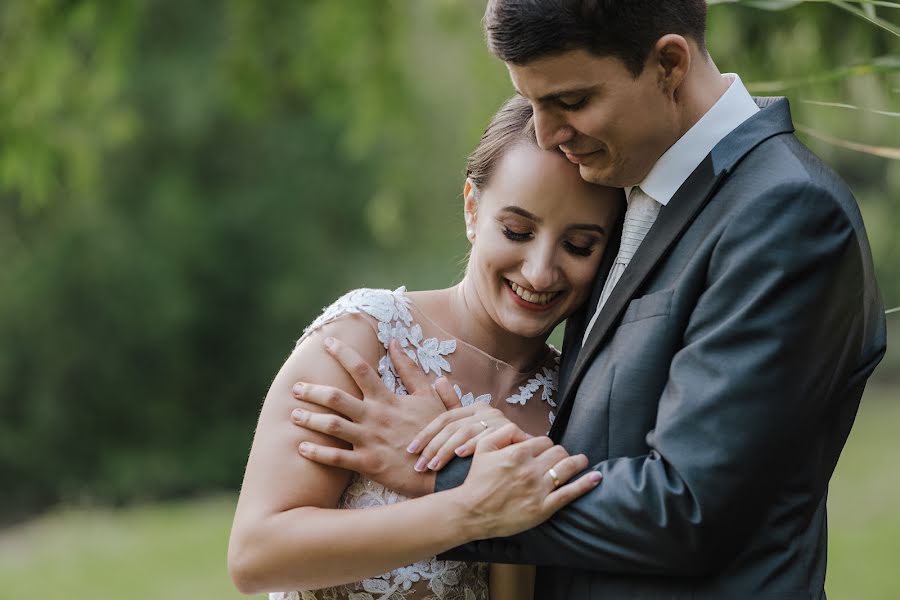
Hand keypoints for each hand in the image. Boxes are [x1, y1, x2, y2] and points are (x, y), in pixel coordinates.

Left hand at [290, 337, 460, 497]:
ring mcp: (370, 440)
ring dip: (310, 419)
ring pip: (332, 426)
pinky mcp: (369, 463)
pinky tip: (301, 447)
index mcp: (388, 400)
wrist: (444, 469)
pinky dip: (317, 453)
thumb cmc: (437, 433)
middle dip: (313, 390)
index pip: (361, 369)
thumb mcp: (429, 397)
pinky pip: (337, 458)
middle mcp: (375, 417)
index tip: (327, 342)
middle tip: (296, 386)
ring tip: (293, 414)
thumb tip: (397, 344)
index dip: (342, 353)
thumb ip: (412, 370)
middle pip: (336, 398)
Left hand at [408, 403, 513, 472]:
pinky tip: (460, 455)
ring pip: (464, 432)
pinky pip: (485, 438)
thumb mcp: (469, 429)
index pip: (444, 418)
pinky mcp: (509, 432)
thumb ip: (452, 408)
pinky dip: (472, 445)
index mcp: (474, 408)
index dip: (425, 434)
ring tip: (434, 466)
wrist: (522, 459)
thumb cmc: (490, 447)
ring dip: (446, 451)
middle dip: (432, 447)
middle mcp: (486, 410)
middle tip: (419, 465)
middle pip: (451, 427)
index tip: (410, 450)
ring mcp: (498, 421)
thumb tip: (439, 379)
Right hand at [456, 423, 600, 538]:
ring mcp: (538, 489)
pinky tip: (595, 477)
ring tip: (582, 461)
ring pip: (567, 468)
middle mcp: (531, 469)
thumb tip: (525, 432)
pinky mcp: (543, 508)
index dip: (545, 445)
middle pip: (558, 452)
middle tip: (560, 458)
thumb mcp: (483, 448)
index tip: (543, 452)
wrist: (471, 512)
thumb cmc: (476, 480)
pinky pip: (569, 493)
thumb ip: (504, 433)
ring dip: (577, 462)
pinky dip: (585, 484)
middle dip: (560, 453)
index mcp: (518, 452)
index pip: (544, 441)